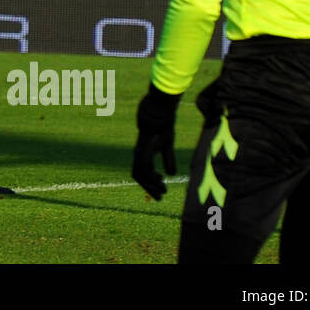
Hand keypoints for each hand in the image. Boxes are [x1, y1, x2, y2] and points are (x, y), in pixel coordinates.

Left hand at [131, 83, 180, 199]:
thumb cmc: (163, 126)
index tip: (161, 192)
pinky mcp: (144, 148)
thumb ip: (168, 159)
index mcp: (143, 154)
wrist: (158, 111)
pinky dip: (151, 176)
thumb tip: (171, 174)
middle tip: (160, 198)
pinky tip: (161, 180)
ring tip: (162, 191)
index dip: (150, 184)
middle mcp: (139, 154)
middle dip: (149, 188)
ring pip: (140, 173)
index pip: (142, 173)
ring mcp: (140, 151)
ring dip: (150, 184)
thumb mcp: (167, 145)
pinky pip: (144, 166)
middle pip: (139, 176)